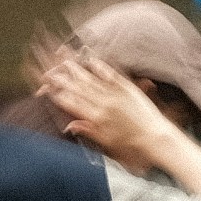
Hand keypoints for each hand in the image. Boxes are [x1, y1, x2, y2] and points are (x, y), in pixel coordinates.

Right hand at [33, 47, 183, 169]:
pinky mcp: (127, 88)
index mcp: (95, 118)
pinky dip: (98, 65)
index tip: (43, 85)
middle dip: (58, 75)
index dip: (54, 92)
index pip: (69, 102)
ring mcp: (115, 93)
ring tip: (62, 56)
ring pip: (89, 77)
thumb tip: (69, 126)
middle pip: (75, 86)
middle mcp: (103, 103)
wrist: (157, 139)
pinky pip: (109, 73)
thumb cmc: (133, 145)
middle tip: (46, 66)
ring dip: (73, 66)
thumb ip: (88, 130)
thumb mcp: (106, 143)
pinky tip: (89, 58)